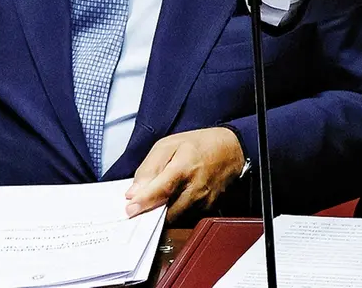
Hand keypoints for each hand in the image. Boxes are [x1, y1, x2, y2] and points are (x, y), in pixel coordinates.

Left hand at [125, 127, 245, 222]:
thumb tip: (134, 191)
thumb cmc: (200, 144)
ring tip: (159, 199)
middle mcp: (196, 187)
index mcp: (184, 167)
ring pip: (175, 218)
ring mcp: (204, 201)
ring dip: (163, 213)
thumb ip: (150, 167)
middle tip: (140, 206)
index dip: (144, 201)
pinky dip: (175, 211)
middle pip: (167, 211)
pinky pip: (185, 217)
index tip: (130, 209)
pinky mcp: (208, 208)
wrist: (232, 149)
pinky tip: (174, 199)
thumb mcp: (168, 144)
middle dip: (151, 212)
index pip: (161, 190)